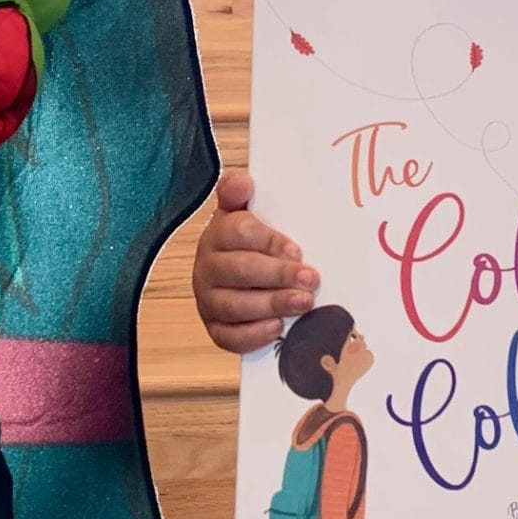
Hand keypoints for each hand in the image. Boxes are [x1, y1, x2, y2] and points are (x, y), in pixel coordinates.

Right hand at [192, 169, 318, 354]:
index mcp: (217, 234)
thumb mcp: (245, 214)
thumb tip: (242, 181)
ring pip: (235, 305)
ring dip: (272, 304)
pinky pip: (228, 337)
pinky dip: (253, 335)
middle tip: (311, 279)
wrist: (234, 278)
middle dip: (278, 275)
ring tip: (304, 303)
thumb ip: (240, 194)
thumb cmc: (250, 244)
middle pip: (240, 270)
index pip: (238, 232)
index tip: (296, 249)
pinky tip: (277, 329)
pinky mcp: (214, 328)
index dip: (268, 241)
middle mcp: (206, 267)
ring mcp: (207, 300)